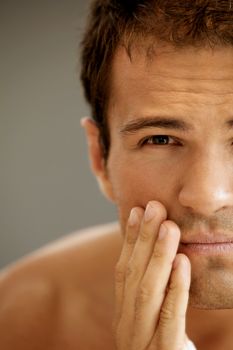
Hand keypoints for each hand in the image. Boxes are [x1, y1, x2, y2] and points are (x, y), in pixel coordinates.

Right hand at [113, 201, 193, 349]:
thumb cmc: (161, 349)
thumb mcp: (151, 319)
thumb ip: (151, 291)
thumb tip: (154, 254)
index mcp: (123, 314)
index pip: (123, 270)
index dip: (129, 240)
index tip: (137, 211)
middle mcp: (126, 325)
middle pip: (133, 276)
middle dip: (143, 239)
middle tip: (154, 207)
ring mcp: (142, 342)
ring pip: (147, 292)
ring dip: (157, 256)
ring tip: (168, 226)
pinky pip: (170, 318)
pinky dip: (176, 288)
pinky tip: (183, 263)